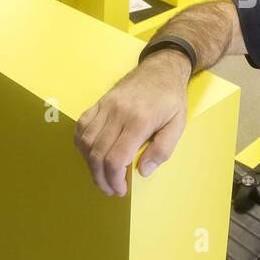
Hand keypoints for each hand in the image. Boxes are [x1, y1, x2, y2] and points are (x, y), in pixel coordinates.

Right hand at [74, 52, 190, 196]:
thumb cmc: (170, 99)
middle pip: (97, 153)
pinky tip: (90, 154)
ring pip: (86, 141)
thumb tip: (143, 171)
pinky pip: (81, 125)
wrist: (160, 69)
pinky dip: (81, 143)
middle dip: (100, 177)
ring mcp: (105, 106)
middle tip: (109, 189)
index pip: (116, 158)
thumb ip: (162, 150)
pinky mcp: (99, 102)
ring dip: (89, 163)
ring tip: (100, 175)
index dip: (114, 179)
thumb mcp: (178, 125)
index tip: (120, 190)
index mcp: (139, 121)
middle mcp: (118, 113)